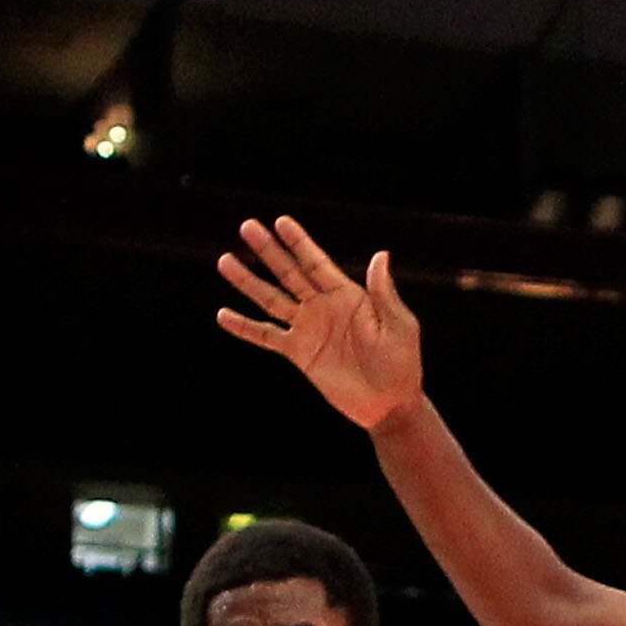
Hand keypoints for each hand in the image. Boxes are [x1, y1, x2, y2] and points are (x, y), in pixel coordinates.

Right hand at [217, 217, 423, 431]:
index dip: (299, 242)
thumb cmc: (401, 363)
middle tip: (247, 226)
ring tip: (225, 261)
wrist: (389, 404)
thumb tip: (380, 255)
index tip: (280, 221)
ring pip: (271, 299)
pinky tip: (223, 315)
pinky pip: (266, 337)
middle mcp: (323, 306)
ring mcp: (309, 329)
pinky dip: (245, 327)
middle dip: (268, 250)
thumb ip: (384, 293)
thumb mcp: (399, 325)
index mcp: (347, 295)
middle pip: (289, 273)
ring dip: (248, 281)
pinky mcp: (299, 354)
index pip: (316, 262)